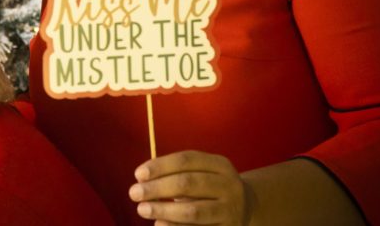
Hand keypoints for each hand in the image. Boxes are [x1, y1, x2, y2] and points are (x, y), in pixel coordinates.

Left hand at [129, 150, 250, 225]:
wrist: (246, 209)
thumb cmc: (210, 189)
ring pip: (193, 211)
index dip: (160, 166)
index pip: (186, 160)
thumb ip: (176, 174)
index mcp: (221, 165)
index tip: (138, 174)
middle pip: (188, 184)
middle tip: (134, 193)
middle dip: (157, 188)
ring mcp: (231, 211)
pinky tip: (159, 225)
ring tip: (142, 209)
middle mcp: (229, 186)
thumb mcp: (201, 174)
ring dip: (164, 211)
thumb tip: (143, 180)